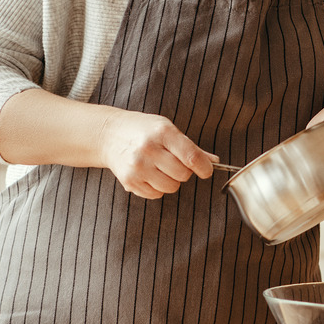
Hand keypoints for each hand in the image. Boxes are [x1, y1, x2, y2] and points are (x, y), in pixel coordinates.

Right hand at [98, 109, 215, 199]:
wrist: (109, 135)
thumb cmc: (143, 130)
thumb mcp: (167, 129)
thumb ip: (191, 147)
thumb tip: (213, 161)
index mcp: (162, 132)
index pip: (191, 156)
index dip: (204, 167)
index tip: (206, 170)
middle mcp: (148, 149)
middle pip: (183, 174)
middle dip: (184, 172)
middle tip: (175, 163)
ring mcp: (137, 167)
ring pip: (171, 187)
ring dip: (171, 181)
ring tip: (161, 168)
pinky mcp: (129, 181)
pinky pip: (156, 194)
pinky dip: (157, 188)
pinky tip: (149, 174)